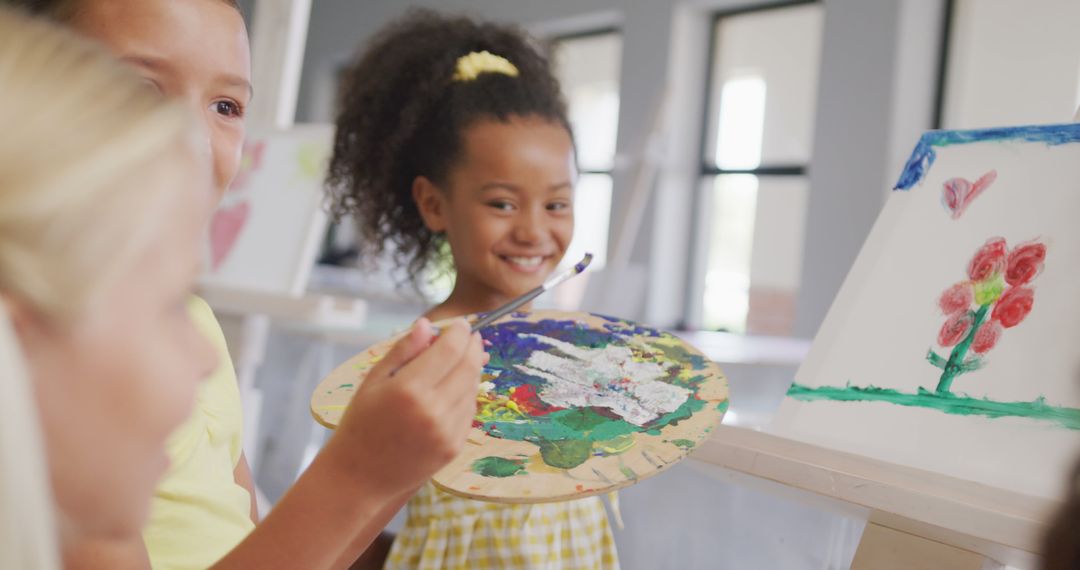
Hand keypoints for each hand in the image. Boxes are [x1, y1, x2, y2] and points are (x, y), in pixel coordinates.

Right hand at [327, 318, 484, 495]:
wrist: (359, 478)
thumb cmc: (360, 425)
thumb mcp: (373, 381)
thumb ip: (403, 350)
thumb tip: (426, 324)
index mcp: (408, 390)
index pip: (449, 350)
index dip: (460, 332)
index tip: (462, 324)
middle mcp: (432, 410)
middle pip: (468, 367)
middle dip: (473, 347)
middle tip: (471, 337)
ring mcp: (447, 431)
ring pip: (472, 388)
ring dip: (471, 370)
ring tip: (461, 361)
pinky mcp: (454, 447)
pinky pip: (469, 412)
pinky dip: (466, 395)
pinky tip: (454, 389)